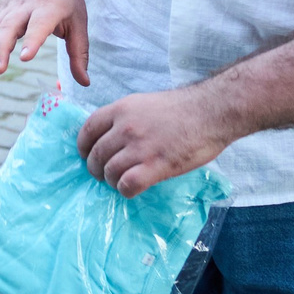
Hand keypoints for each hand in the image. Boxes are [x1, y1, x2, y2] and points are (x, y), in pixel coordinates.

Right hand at [0, 0, 89, 82]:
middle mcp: (24, 7)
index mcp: (49, 7)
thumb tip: (84, 83)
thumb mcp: (78, 20)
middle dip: (1, 49)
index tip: (25, 58)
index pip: (39, 24)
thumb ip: (79, 52)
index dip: (32, 40)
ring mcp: (7, 9)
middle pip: (8, 27)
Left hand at [78, 88, 231, 196]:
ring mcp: (140, 147)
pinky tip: (133, 188)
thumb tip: (112, 138)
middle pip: (95, 154)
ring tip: (119, 183)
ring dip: (111, 181)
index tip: (86, 156)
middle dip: (95, 169)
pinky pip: (128, 184)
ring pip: (109, 171)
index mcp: (121, 109)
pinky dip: (126, 190)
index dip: (82, 147)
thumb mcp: (144, 104)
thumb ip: (125, 118)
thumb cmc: (182, 108)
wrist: (211, 111)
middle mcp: (125, 128)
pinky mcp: (156, 165)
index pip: (87, 130)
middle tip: (103, 175)